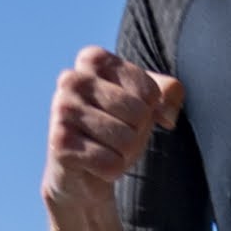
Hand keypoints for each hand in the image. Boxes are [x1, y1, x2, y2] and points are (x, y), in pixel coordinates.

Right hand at [44, 48, 180, 209]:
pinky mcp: (59, 144)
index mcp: (92, 59)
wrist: (82, 170)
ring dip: (124, 154)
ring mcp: (62, 110)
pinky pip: (110, 163)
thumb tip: (168, 116)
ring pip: (126, 140)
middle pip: (139, 114)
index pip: (149, 92)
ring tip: (105, 149)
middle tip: (115, 136)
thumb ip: (170, 92)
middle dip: (136, 133)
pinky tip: (94, 166)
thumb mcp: (148, 102)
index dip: (148, 111)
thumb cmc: (116, 127)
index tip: (125, 114)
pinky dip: (111, 171)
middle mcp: (72, 79)